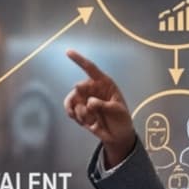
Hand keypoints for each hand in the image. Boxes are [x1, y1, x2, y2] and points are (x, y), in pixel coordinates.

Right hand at [63, 50, 136, 165]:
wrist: (117, 136)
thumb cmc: (121, 119)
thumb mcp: (117, 111)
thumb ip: (103, 105)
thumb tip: (89, 102)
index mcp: (105, 83)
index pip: (90, 69)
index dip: (79, 60)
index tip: (68, 52)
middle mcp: (92, 89)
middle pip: (79, 88)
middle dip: (83, 101)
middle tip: (93, 111)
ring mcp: (84, 99)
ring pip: (73, 101)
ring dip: (81, 113)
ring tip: (92, 120)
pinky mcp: (79, 109)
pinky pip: (71, 110)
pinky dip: (76, 117)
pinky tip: (85, 122)